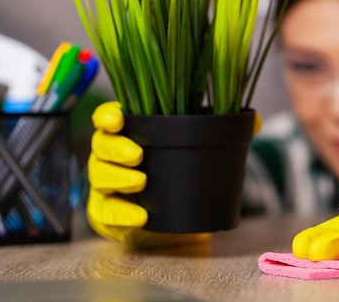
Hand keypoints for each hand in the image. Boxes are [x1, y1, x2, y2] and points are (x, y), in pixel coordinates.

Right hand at [86, 101, 208, 245]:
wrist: (170, 223)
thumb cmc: (176, 179)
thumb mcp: (189, 155)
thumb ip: (203, 136)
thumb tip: (239, 120)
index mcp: (125, 135)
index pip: (106, 117)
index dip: (107, 116)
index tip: (117, 119)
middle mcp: (108, 156)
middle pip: (100, 144)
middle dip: (116, 147)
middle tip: (137, 155)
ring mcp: (103, 184)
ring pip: (99, 176)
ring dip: (118, 178)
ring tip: (140, 181)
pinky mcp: (104, 213)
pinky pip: (106, 212)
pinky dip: (123, 213)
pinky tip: (139, 215)